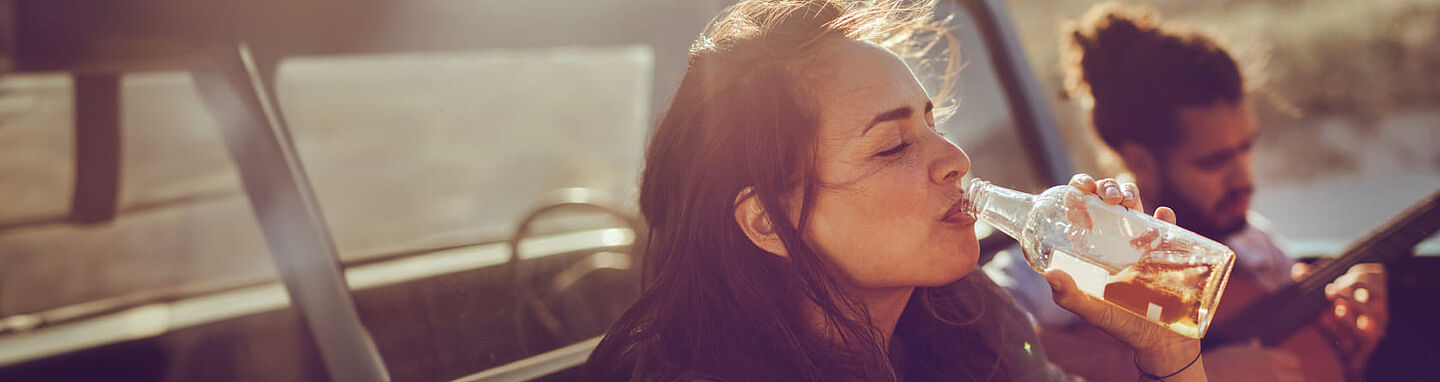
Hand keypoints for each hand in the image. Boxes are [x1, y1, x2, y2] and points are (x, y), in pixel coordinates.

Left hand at [1046, 174, 1202, 380]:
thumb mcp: (1091, 311)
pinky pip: (1168, 225)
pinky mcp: (1167, 250)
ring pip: (1136, 204)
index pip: (1083, 211)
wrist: (1160, 341)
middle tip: (1106, 197)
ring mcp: (1142, 242)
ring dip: (1130, 192)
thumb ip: (1069, 296)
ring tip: (1126, 200)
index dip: (1080, 192)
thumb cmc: (1121, 325)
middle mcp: (1115, 240)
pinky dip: (1165, 216)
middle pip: (1109, 200)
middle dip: (1106, 187)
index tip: (1079, 188)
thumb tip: (1049, 273)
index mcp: (1094, 248)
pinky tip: (1161, 213)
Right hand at [1202, 341, 1303, 381]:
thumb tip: (1256, 342)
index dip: (1291, 367)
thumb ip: (1252, 350)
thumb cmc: (1217, 363)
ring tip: (1274, 381)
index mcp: (1267, 356)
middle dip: (1293, 380)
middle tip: (1284, 380)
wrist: (1205, 374)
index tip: (1286, 373)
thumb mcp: (1236, 351)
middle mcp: (1272, 370)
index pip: (1293, 360)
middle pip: (1298, 376)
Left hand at [1295, 262, 1388, 375]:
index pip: (1378, 273)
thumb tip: (1299, 269)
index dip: (1359, 271)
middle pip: (1379, 287)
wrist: (1338, 353)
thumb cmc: (1331, 318)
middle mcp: (1379, 307)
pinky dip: (1348, 321)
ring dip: (1351, 301)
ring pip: (1373, 310)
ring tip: (1332, 297)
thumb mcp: (1321, 298)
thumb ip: (1311, 282)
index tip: (1341, 276)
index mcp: (1373, 293)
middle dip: (1354, 283)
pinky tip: (1336, 313)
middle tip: (1332, 287)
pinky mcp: (1369, 341)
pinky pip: (1363, 332)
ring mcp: (1377, 325)